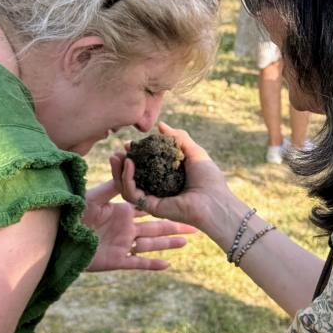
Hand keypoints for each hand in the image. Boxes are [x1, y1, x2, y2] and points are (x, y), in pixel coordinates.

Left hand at [83, 174, 196, 270]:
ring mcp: (123, 244)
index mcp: (122, 212)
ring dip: (169, 243)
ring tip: (186, 242)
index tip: (181, 201)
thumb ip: (114, 186)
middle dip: (175, 226)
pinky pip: (139, 263)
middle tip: (194, 225)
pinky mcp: (117, 260)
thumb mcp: (95, 196)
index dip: (165, 205)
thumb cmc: (72, 213)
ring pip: (152, 244)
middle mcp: (126, 228)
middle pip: (156, 227)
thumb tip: (128, 166)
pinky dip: (153, 264)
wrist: (58, 236)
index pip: (148, 208)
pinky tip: (168, 265)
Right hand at [112, 122, 232, 232]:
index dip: (134, 155)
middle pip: (131, 177)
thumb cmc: (209, 179)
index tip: (127, 144)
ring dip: (119, 171)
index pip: (144, 167)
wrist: (216, 201)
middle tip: (116, 151)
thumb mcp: (193, 152)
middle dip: (121, 164)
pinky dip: (127, 179)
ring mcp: (153, 199)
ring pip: (127, 187)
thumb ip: (178, 138)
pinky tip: (129, 164)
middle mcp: (158, 189)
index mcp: (166, 177)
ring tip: (117, 156)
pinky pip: (132, 194)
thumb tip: (161, 125)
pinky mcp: (151, 207)